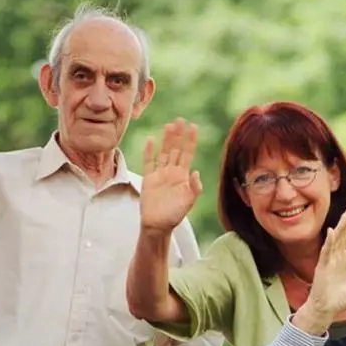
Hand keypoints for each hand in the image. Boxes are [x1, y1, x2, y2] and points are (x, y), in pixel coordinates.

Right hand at [140, 118, 202, 232]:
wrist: (157, 225)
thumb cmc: (174, 216)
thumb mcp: (188, 202)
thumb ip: (194, 188)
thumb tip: (196, 172)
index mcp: (183, 177)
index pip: (188, 154)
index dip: (191, 141)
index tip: (193, 126)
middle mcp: (172, 173)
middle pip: (176, 149)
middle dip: (178, 135)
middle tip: (180, 120)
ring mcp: (160, 175)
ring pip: (164, 152)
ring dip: (166, 140)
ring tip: (169, 125)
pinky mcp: (149, 179)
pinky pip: (149, 162)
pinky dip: (149, 151)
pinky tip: (150, 140)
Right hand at [293, 206, 345, 333]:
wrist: (327, 310)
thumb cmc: (341, 298)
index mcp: (345, 260)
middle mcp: (336, 258)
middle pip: (342, 236)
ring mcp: (329, 262)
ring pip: (335, 241)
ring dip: (340, 229)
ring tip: (345, 217)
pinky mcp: (322, 268)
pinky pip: (326, 253)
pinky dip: (329, 243)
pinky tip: (332, 232)